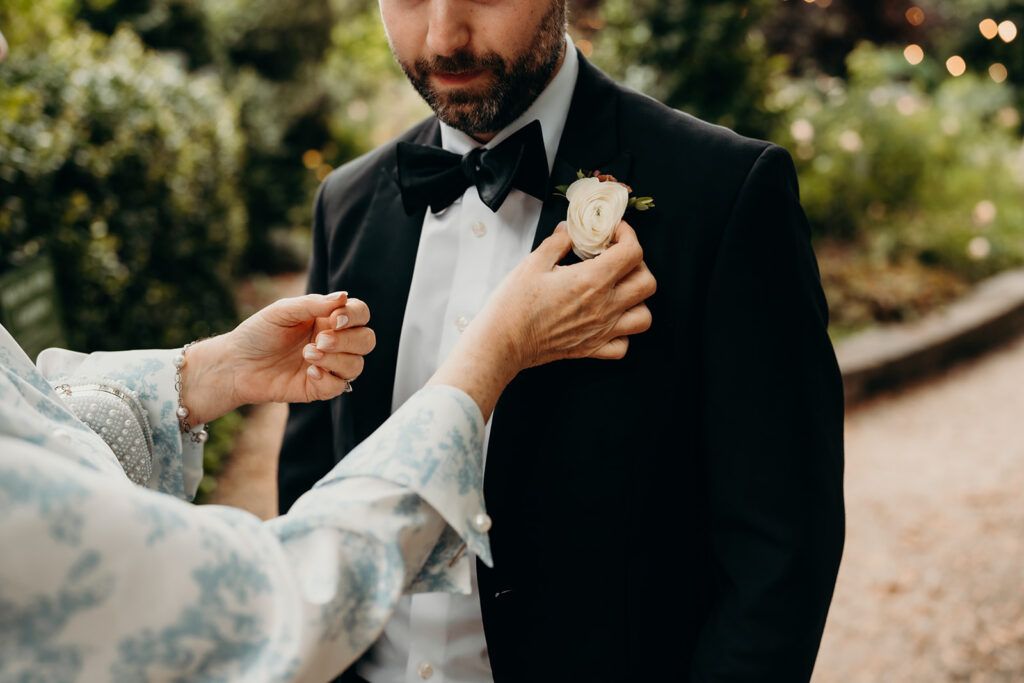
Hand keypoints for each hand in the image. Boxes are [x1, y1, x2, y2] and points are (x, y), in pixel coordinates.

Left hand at [181, 293, 374, 424]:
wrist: (235, 364)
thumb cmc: (257, 334)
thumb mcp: (282, 310)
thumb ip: (313, 304)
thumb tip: (343, 296)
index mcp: (328, 319)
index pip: (360, 314)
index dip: (355, 316)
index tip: (335, 319)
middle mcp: (334, 342)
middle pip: (367, 340)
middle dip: (348, 340)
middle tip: (321, 340)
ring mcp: (329, 366)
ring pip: (357, 365)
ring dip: (336, 360)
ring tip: (308, 355)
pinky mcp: (319, 388)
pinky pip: (340, 387)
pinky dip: (327, 378)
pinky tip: (308, 372)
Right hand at [429, 220, 655, 418]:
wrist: (503, 341)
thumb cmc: (514, 303)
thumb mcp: (533, 262)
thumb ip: (558, 242)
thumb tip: (570, 229)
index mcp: (591, 281)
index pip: (632, 253)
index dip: (628, 235)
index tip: (614, 232)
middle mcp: (603, 307)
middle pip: (647, 283)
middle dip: (638, 265)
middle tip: (617, 258)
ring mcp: (601, 331)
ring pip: (644, 317)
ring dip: (637, 300)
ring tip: (618, 291)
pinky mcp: (591, 350)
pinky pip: (624, 346)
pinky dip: (623, 334)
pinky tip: (608, 321)